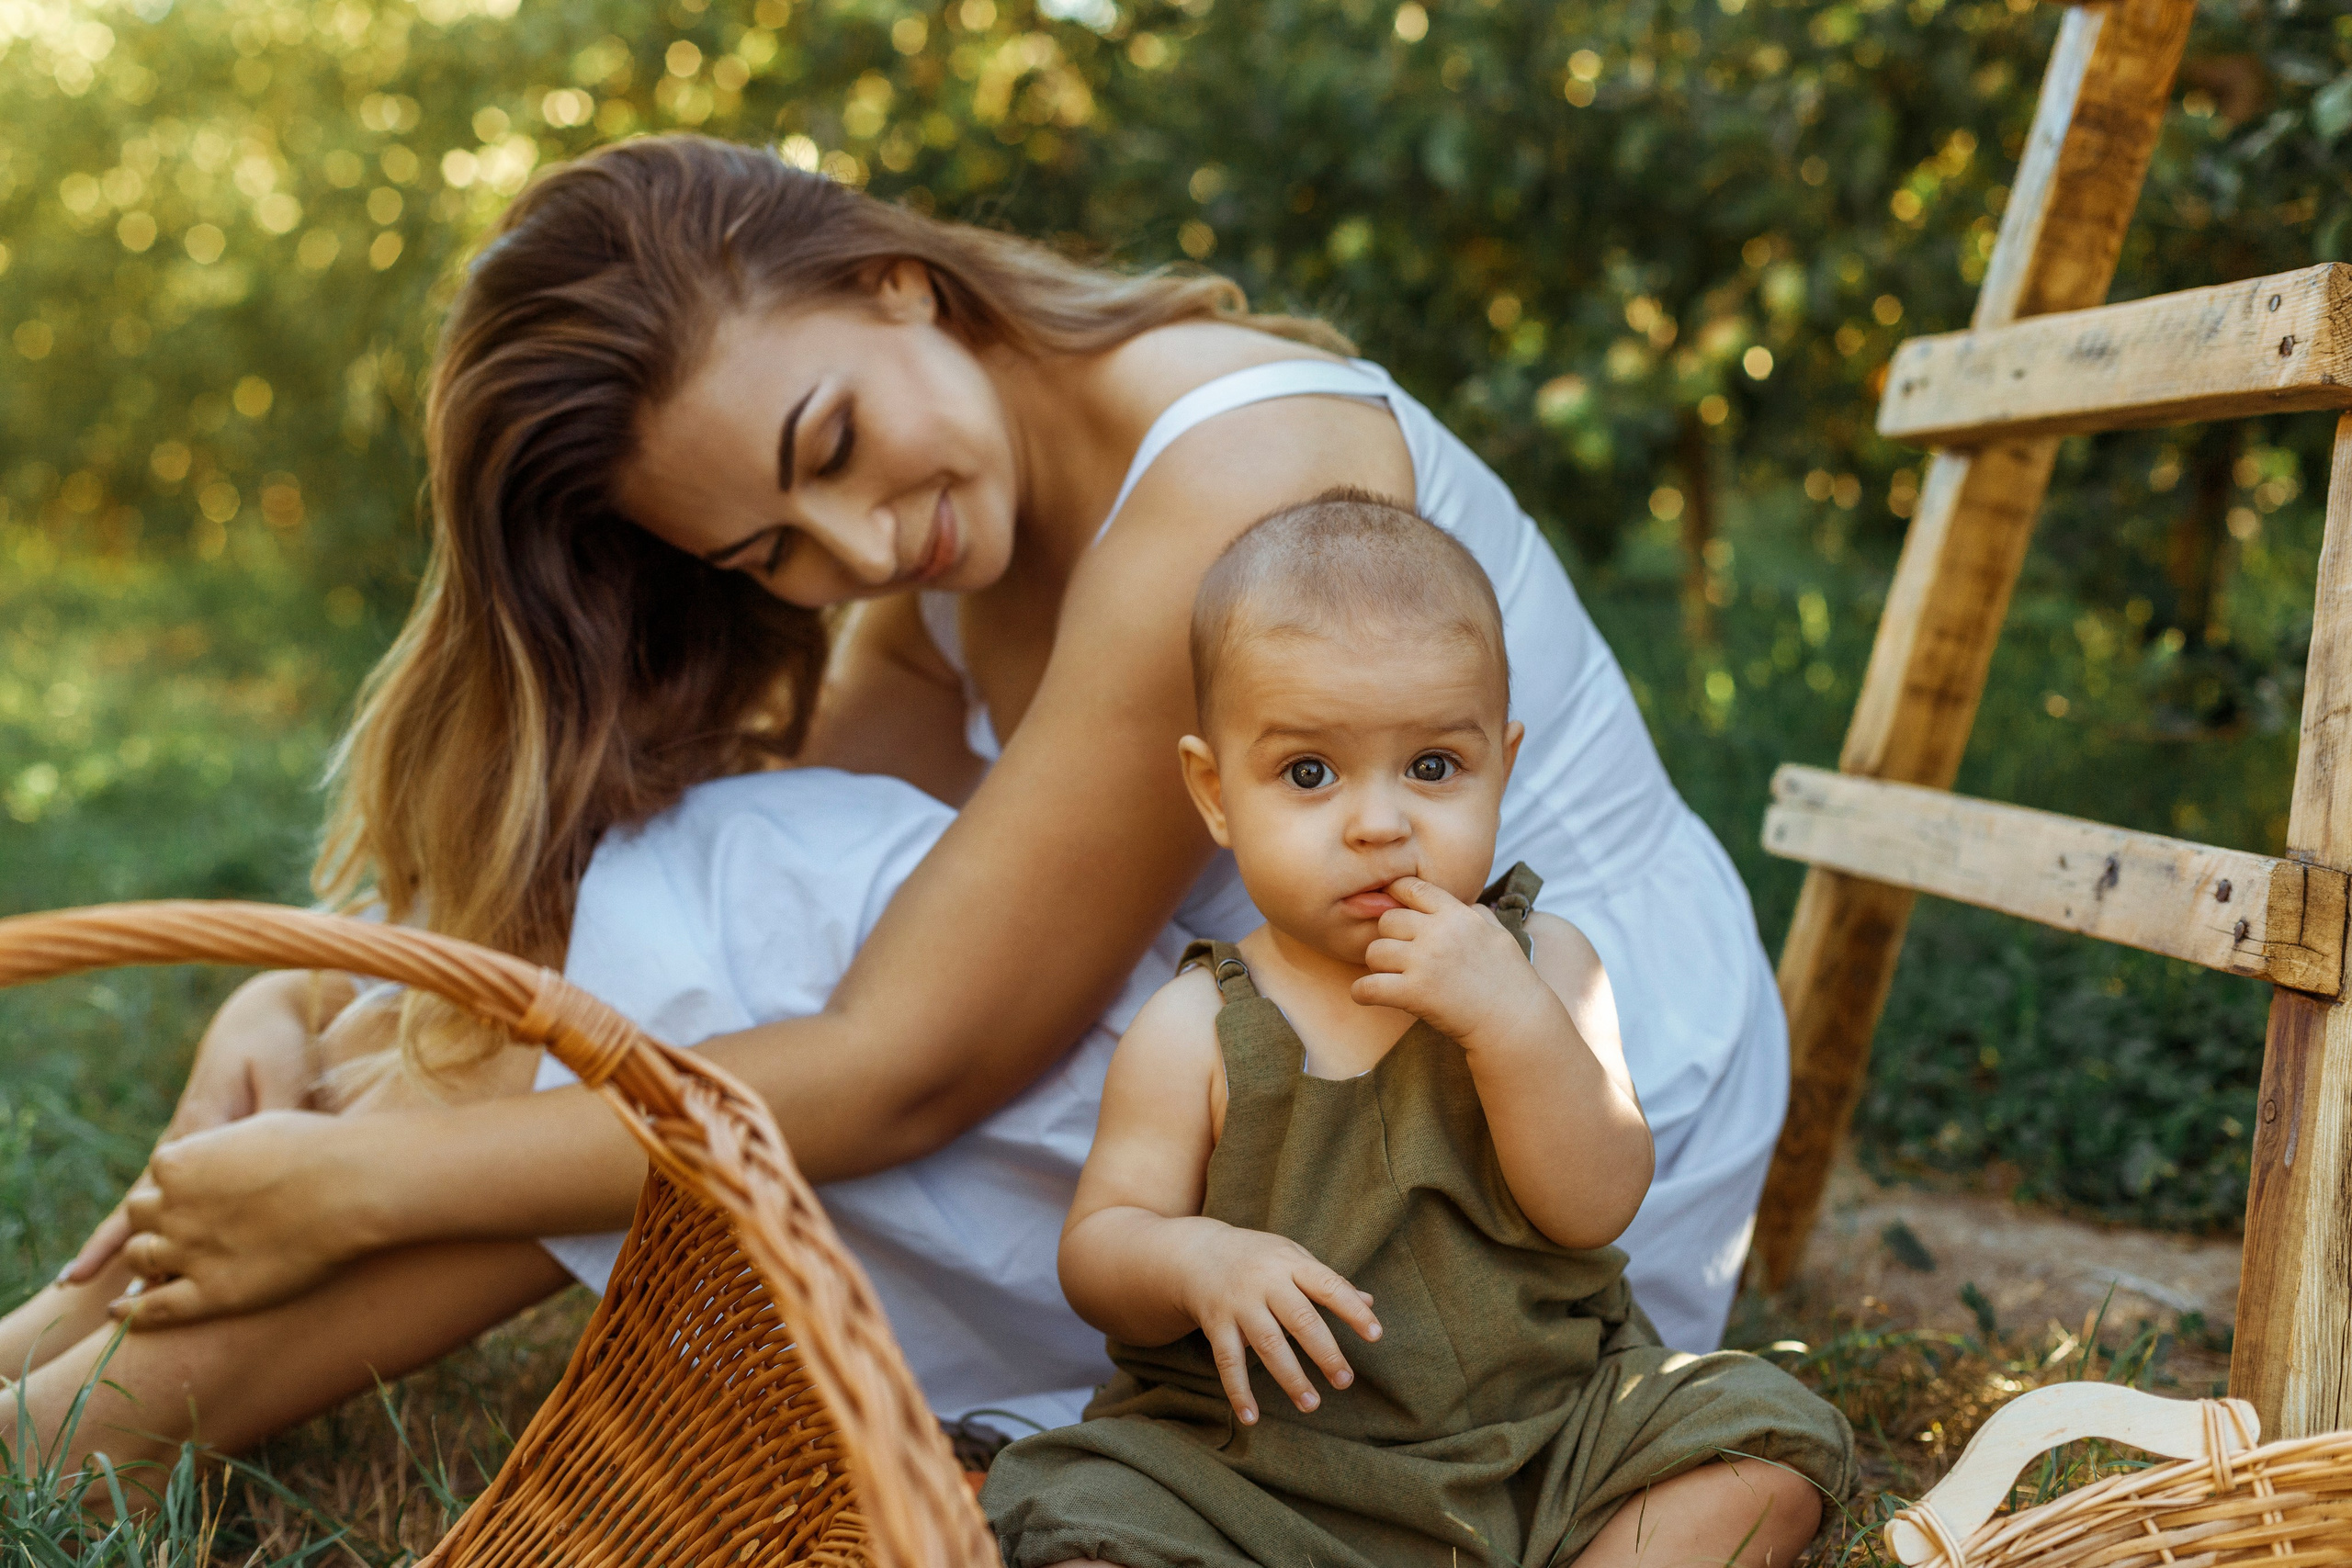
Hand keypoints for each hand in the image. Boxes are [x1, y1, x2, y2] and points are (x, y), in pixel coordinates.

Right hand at [59, 970, 346, 1286]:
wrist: (266, 1015)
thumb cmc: (279, 1046)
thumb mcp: (283, 1081)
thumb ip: (275, 1122)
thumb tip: (274, 1164)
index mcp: (202, 1126)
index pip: (171, 1190)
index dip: (161, 1232)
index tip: (145, 1273)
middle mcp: (184, 1139)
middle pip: (144, 1202)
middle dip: (118, 1243)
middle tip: (78, 1282)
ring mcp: (185, 1143)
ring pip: (146, 1199)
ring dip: (119, 1235)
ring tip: (79, 1276)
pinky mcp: (196, 1140)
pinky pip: (162, 1187)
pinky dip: (139, 1215)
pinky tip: (126, 1238)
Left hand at [109, 1109, 375, 1327]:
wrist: (352, 1186)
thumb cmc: (318, 1149)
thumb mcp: (260, 1128)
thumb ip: (226, 1144)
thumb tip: (226, 1151)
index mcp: (180, 1163)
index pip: (160, 1175)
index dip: (181, 1185)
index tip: (207, 1191)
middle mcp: (172, 1207)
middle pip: (140, 1214)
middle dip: (159, 1218)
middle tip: (191, 1227)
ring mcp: (188, 1252)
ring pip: (140, 1258)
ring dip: (148, 1259)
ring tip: (161, 1268)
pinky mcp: (211, 1292)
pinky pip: (154, 1308)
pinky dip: (132, 1313)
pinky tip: (121, 1314)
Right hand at [1171, 1220, 1380, 1424]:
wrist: (1197, 1253)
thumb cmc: (1258, 1258)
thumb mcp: (1294, 1258)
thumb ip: (1327, 1282)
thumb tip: (1369, 1302)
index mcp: (1291, 1264)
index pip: (1329, 1286)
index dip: (1353, 1311)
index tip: (1376, 1335)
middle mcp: (1265, 1282)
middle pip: (1300, 1319)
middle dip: (1324, 1353)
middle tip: (1344, 1381)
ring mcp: (1239, 1304)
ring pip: (1268, 1344)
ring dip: (1290, 1377)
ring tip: (1311, 1404)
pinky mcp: (1216, 1324)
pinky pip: (1227, 1361)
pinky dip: (1238, 1390)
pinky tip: (1251, 1417)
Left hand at [1352, 877, 1558, 1048]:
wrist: (1515, 1021)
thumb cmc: (1510, 980)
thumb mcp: (1498, 934)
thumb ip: (1475, 914)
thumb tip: (1464, 903)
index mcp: (1456, 915)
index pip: (1411, 888)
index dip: (1395, 895)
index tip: (1393, 909)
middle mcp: (1437, 933)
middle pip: (1387, 921)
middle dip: (1389, 938)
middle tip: (1399, 956)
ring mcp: (1424, 962)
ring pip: (1374, 952)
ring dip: (1378, 966)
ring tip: (1391, 977)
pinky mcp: (1413, 993)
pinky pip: (1367, 987)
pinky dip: (1362, 993)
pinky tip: (1368, 995)